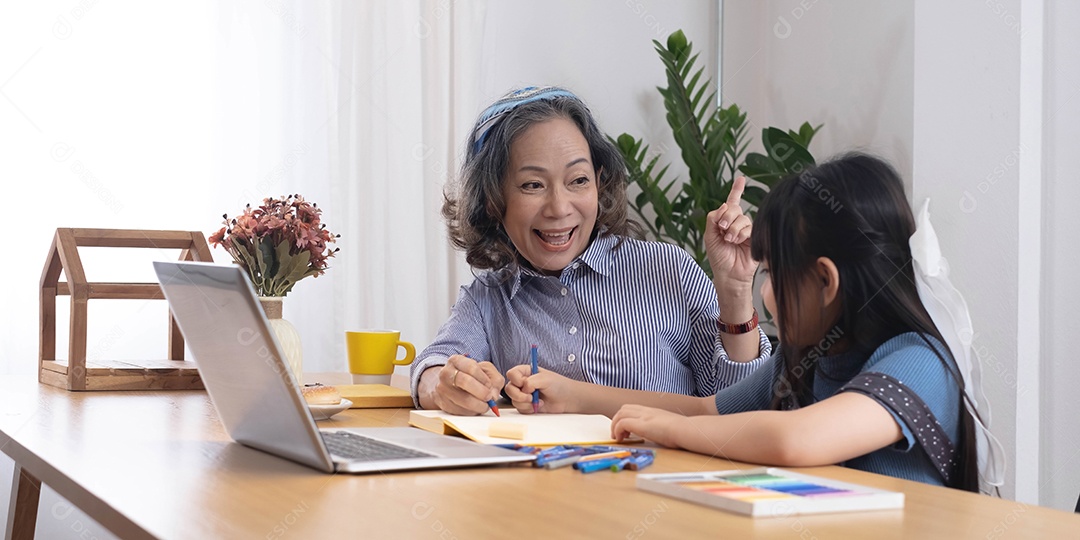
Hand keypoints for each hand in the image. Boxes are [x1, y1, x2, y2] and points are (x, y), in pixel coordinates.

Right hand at [418, 355, 503, 414]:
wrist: (450, 384)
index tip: (490, 385)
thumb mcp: (485, 370)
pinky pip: (459, 410)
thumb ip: (494, 379)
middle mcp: (445, 373)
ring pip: (463, 400)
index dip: (484, 379)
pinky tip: (475, 408)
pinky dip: (471, 412)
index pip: (472, 367)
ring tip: (485, 404)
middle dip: (481, 392)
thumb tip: (493, 395)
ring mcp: (442, 389)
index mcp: (456, 360)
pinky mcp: (442, 403)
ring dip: (479, 405)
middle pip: (464, 381)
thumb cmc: (471, 376)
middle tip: (489, 397)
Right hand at [504, 364, 577, 413]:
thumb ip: (531, 381)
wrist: (567, 399)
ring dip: (525, 402)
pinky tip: (538, 405)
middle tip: (530, 396)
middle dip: (519, 394)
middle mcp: (523, 383)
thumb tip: (523, 388)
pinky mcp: (526, 405)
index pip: (511, 374)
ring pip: (513, 400)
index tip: (524, 383)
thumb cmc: (559, 385)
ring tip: (537, 400)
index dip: (516, 380)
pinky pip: (520, 408)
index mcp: (526, 372)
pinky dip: (528, 408)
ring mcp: (524, 395)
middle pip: (509, 388)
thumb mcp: (545, 379)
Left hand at [611, 404, 688, 446]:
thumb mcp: (669, 426)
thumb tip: (661, 435)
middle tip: (618, 434)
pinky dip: (618, 430)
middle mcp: (647, 411)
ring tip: (618, 438)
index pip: (633, 408)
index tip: (625, 430)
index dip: (625, 417)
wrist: (687, 430)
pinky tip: (621, 440)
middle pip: (623, 409)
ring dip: (615, 426)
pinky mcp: (642, 425)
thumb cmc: (683, 431)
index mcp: (653, 412)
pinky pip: (622, 423)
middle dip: (616, 420)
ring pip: (620, 414)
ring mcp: (644, 417)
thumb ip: (661, 428)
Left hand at [705, 176, 757, 291]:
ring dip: (733, 228)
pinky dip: (741, 234)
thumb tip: (724, 204)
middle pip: (734, 208)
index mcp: (725, 221)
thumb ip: (713, 219)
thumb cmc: (718, 257)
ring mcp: (746, 230)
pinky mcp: (755, 237)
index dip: (737, 190)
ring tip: (729, 240)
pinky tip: (737, 242)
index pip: (731, 202)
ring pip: (742, 217)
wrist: (728, 274)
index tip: (741, 178)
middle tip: (722, 229)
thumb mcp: (709, 236)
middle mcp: (737, 223)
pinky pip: (749, 227)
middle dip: (727, 216)